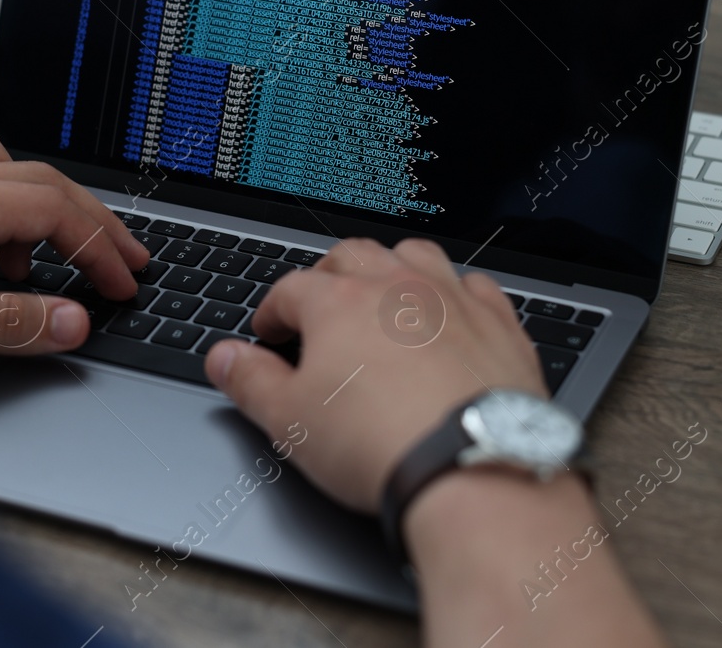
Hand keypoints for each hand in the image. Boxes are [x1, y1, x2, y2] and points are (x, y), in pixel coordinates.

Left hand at [0, 134, 149, 386]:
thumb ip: (8, 322)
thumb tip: (72, 323)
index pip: (56, 210)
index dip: (100, 248)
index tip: (126, 284)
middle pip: (40, 183)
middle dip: (89, 223)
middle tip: (122, 261)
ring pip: (2, 179)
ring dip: (40, 217)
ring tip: (42, 273)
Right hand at [204, 237, 544, 512]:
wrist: (471, 467)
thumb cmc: (380, 444)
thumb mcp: (290, 421)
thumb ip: (250, 382)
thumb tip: (223, 358)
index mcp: (338, 304)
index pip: (291, 290)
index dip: (273, 311)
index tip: (269, 332)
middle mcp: (396, 287)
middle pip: (352, 256)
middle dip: (328, 275)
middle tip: (319, 303)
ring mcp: (451, 299)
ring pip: (414, 256)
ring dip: (392, 267)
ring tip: (381, 293)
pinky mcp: (498, 323)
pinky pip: (474, 285)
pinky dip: (456, 293)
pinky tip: (450, 313)